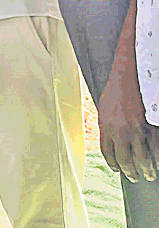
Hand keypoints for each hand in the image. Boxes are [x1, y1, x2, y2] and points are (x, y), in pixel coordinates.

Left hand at [98, 67, 158, 182]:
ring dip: (145, 169)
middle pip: (125, 160)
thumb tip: (110, 141)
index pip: (108, 153)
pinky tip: (158, 164)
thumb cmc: (115, 91)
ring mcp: (137, 130)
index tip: (117, 169)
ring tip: (148, 175)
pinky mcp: (151, 127)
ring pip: (142, 158)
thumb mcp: (103, 109)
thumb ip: (107, 126)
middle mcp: (120, 131)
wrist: (129, 78)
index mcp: (106, 127)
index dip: (113, 164)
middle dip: (130, 172)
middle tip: (134, 178)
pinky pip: (155, 149)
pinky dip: (157, 159)